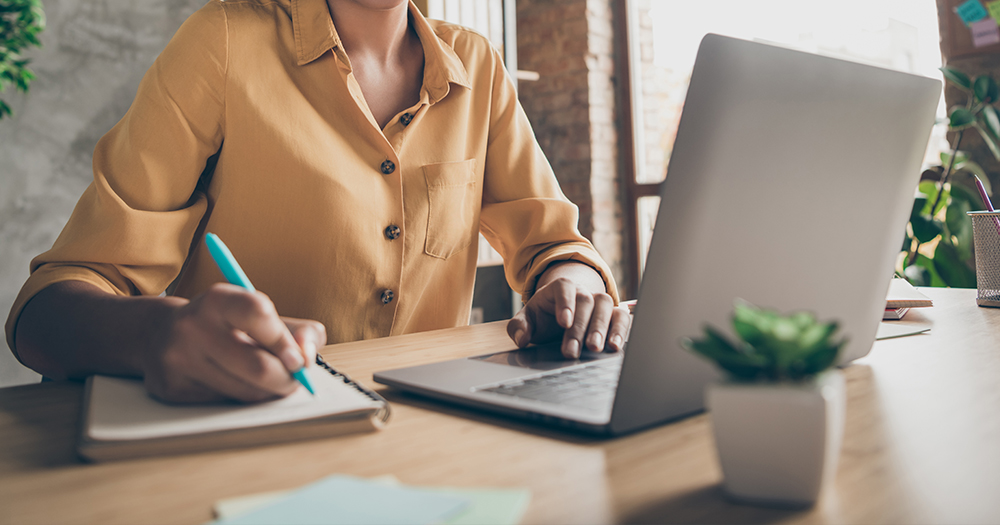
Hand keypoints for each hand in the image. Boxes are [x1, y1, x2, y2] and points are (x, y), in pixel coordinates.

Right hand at [142, 283, 324, 402]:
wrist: (160, 334)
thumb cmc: (225, 325)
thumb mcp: (259, 315)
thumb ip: (297, 330)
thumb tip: (308, 354)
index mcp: (217, 300)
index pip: (259, 314)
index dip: (286, 341)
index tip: (299, 359)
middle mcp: (192, 326)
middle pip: (258, 366)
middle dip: (286, 379)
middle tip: (294, 378)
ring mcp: (179, 359)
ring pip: (246, 392)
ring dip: (268, 392)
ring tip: (268, 380)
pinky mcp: (172, 388)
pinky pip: (226, 404)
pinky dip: (243, 399)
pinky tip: (238, 384)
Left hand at [507, 264, 630, 358]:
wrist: (562, 314)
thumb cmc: (545, 316)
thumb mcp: (528, 319)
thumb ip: (519, 327)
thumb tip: (521, 338)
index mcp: (560, 287)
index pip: (564, 287)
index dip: (565, 303)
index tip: (563, 322)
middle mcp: (583, 291)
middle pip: (586, 301)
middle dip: (579, 327)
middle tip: (572, 350)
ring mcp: (599, 301)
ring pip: (606, 306)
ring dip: (601, 328)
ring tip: (594, 348)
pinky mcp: (613, 315)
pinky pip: (621, 317)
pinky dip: (621, 330)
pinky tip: (614, 346)